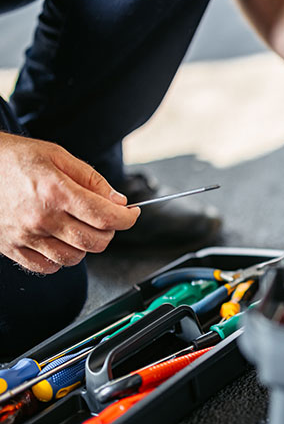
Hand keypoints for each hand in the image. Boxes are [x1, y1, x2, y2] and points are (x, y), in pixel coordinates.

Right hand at [0, 133, 139, 273]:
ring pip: (74, 258)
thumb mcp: (58, 156)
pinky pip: (48, 267)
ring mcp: (26, 236)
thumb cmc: (15, 158)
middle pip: (95, 242)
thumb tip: (118, 201)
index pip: (106, 217)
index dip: (127, 218)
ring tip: (78, 227)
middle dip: (109, 232)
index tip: (131, 214)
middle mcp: (42, 218)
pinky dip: (60, 258)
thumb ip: (92, 180)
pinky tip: (59, 240)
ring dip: (85, 246)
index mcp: (56, 192)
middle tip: (105, 219)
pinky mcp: (12, 248)